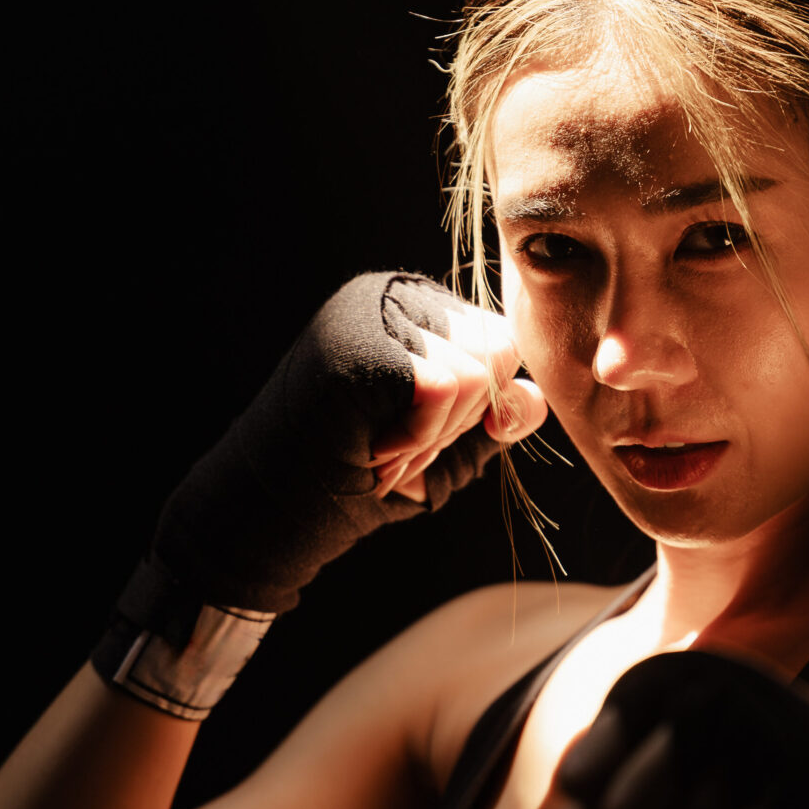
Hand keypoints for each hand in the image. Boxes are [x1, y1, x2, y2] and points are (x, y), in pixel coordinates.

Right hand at [152, 273, 546, 614]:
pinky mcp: (358, 342)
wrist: (272, 514)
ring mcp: (370, 311)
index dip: (478, 409)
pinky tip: (372, 449)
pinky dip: (420, 437)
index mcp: (413, 310)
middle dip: (459, 424)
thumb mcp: (443, 449)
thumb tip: (536, 397)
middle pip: (496, 351)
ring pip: (475, 372)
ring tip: (381, 451)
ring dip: (434, 437)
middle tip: (396, 450)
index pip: (499, 342)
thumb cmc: (350, 480)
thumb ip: (492, 419)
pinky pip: (445, 386)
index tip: (419, 442)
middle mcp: (391, 295)